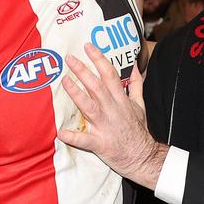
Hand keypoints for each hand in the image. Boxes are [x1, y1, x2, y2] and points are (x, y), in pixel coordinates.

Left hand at [57, 43, 167, 189]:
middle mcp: (112, 110)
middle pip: (96, 86)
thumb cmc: (138, 130)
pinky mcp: (99, 143)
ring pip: (89, 107)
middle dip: (82, 71)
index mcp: (121, 100)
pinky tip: (60, 131)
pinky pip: (84, 140)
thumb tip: (135, 65)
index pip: (110, 74)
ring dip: (75, 93)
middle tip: (69, 58)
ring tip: (64, 81)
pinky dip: (72, 136)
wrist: (143, 157)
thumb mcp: (141, 105)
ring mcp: (105, 126)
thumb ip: (136, 84)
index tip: (87, 46)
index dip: (99, 58)